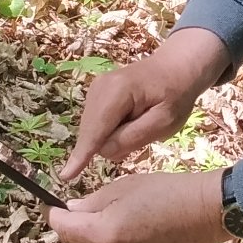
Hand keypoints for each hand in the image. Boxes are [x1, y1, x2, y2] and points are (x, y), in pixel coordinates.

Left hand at [50, 170, 225, 242]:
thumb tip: (73, 209)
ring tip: (97, 214)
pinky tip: (118, 225)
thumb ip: (92, 202)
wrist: (206, 212)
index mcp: (103, 234)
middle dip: (68, 228)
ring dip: (86, 237)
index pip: (64, 228)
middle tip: (74, 207)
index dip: (54, 214)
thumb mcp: (123, 187)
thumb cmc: (165, 191)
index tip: (52, 201)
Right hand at [60, 28, 230, 180]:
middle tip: (144, 130)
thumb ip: (133, 138)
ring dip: (112, 136)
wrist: (175, 67)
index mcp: (117, 92)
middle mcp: (99, 88)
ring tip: (140, 122)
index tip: (66, 176)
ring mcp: (95, 89)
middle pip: (92, 132)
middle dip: (110, 143)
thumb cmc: (175, 94)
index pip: (96, 130)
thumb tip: (103, 151)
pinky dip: (111, 129)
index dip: (82, 155)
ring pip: (93, 130)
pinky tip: (131, 121)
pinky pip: (97, 124)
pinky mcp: (96, 94)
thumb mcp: (164, 121)